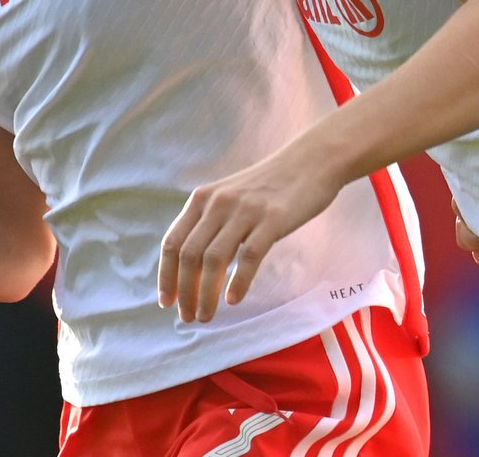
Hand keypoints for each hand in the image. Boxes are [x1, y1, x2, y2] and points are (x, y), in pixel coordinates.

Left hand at [158, 151, 347, 322]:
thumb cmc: (271, 186)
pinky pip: (249, 256)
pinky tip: (233, 300)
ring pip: (214, 259)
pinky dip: (238, 282)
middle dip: (184, 292)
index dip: (166, 276)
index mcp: (203, 199)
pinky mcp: (273, 220)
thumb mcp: (231, 197)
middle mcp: (219, 203)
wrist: (312, 161)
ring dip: (206, 294)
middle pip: (189, 255)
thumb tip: (193, 267)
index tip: (167, 302)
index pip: (172, 243)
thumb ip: (211, 223)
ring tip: (206, 316)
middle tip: (188, 317)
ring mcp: (246, 211)